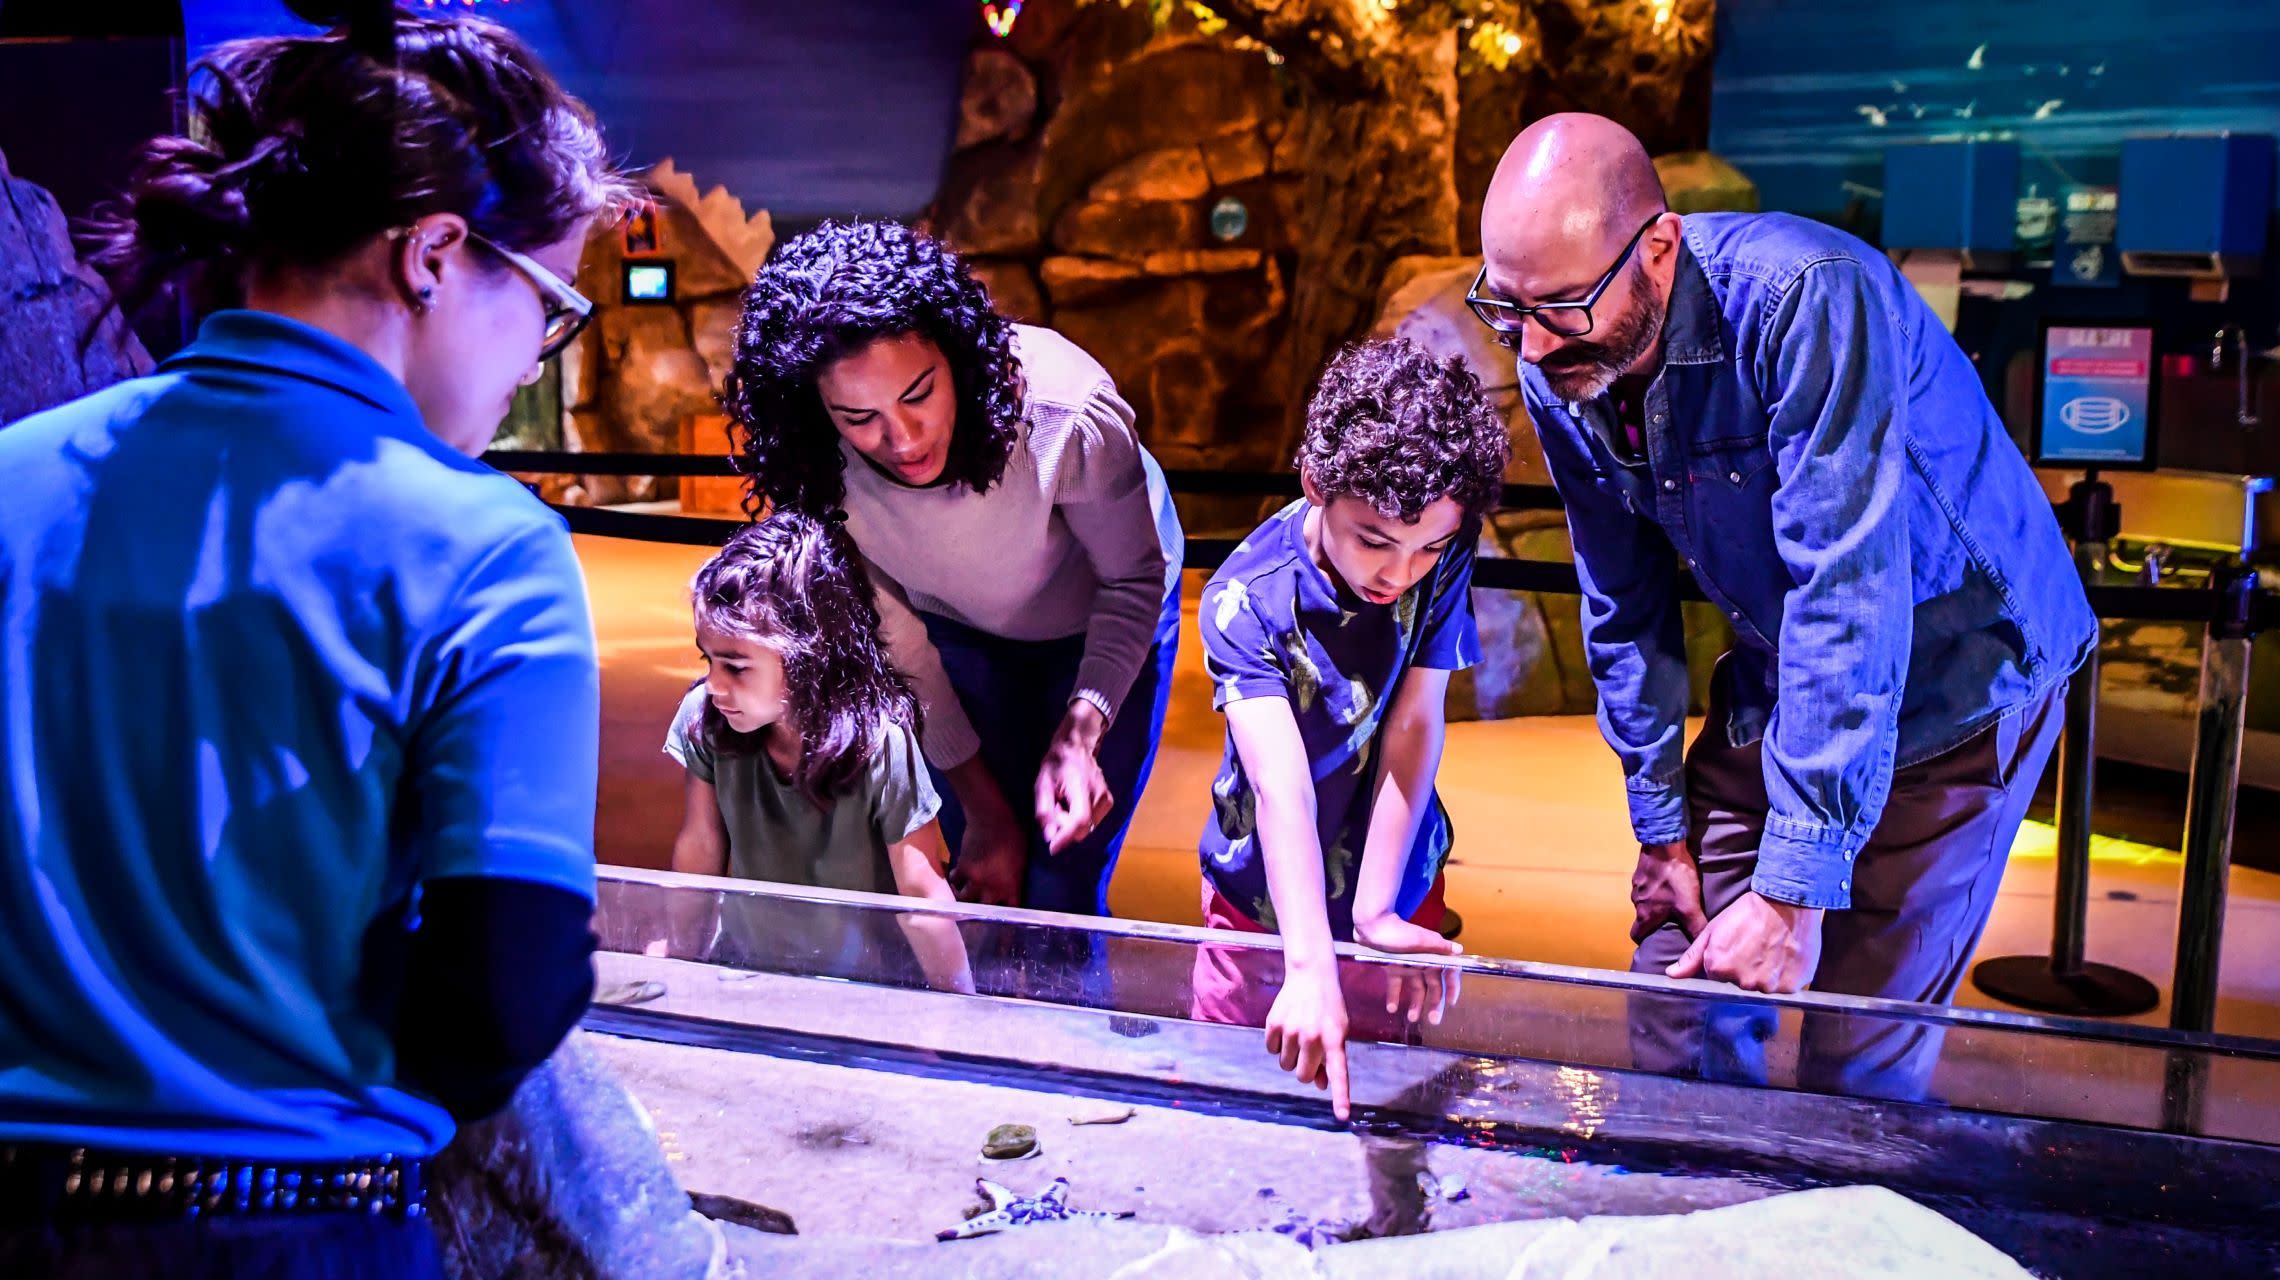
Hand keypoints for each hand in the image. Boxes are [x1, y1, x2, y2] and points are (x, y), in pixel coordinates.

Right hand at [948, 814, 1025, 907]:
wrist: (992, 820)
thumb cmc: (1013, 836)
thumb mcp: (1021, 861)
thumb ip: (1015, 877)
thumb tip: (1011, 885)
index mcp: (1011, 886)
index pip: (1011, 909)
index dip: (1008, 912)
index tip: (1005, 912)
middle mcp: (992, 888)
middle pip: (984, 909)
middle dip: (983, 909)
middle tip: (982, 904)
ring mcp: (975, 880)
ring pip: (965, 898)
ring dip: (965, 896)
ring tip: (965, 893)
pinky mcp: (962, 868)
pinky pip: (954, 880)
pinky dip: (955, 880)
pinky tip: (957, 878)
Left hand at [1035, 702, 1113, 853]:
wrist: (1077, 747)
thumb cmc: (1056, 764)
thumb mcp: (1042, 784)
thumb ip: (1045, 810)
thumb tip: (1049, 835)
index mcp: (1081, 786)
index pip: (1079, 820)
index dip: (1065, 837)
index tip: (1052, 848)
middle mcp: (1099, 794)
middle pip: (1081, 828)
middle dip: (1064, 828)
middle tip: (1054, 810)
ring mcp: (1106, 799)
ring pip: (1086, 827)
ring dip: (1071, 823)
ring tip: (1063, 804)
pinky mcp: (1108, 802)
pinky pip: (1091, 822)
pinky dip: (1079, 819)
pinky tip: (1072, 805)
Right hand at [1264, 964, 1351, 1119]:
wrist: (1310, 976)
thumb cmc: (1328, 1008)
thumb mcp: (1338, 1031)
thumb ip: (1331, 1059)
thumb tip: (1319, 1084)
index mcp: (1334, 1039)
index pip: (1339, 1073)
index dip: (1340, 1096)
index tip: (1342, 1116)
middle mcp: (1312, 1036)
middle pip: (1303, 1075)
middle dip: (1305, 1070)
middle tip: (1309, 1053)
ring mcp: (1291, 1030)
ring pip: (1285, 1064)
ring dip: (1291, 1056)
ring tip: (1298, 1035)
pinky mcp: (1273, 1023)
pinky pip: (1271, 1049)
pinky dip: (1277, 1044)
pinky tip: (1286, 1027)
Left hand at [1353, 913, 1462, 1025]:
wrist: (1372, 925)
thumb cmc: (1399, 931)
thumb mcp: (1421, 939)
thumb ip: (1440, 946)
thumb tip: (1460, 950)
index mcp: (1433, 955)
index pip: (1448, 974)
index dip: (1451, 988)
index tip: (1451, 1002)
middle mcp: (1423, 962)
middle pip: (1433, 986)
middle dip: (1434, 1003)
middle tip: (1433, 1020)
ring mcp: (1408, 966)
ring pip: (1415, 989)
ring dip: (1415, 1004)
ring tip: (1411, 1018)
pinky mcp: (1393, 968)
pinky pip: (1396, 985)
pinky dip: (1394, 996)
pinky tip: (1391, 1008)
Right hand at [1630, 840, 1709, 943]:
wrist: (1663, 844)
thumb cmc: (1675, 878)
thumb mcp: (1689, 905)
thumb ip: (1696, 926)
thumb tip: (1702, 946)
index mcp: (1645, 914)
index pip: (1636, 935)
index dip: (1644, 940)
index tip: (1653, 941)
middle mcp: (1636, 901)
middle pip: (1642, 916)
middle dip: (1653, 920)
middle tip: (1669, 920)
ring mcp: (1636, 884)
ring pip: (1644, 899)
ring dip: (1654, 901)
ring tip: (1671, 898)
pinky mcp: (1640, 870)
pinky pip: (1646, 884)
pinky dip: (1655, 885)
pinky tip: (1668, 880)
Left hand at [1666, 890, 1823, 992]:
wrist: (1787, 902)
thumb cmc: (1749, 912)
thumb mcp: (1714, 929)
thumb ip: (1693, 956)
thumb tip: (1672, 975)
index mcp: (1718, 968)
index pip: (1717, 975)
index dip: (1726, 960)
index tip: (1737, 946)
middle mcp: (1742, 982)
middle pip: (1739, 983)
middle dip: (1745, 969)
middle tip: (1755, 946)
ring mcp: (1767, 986)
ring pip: (1762, 987)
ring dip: (1765, 974)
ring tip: (1771, 950)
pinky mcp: (1790, 986)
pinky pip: (1783, 988)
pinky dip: (1784, 976)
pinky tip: (1784, 957)